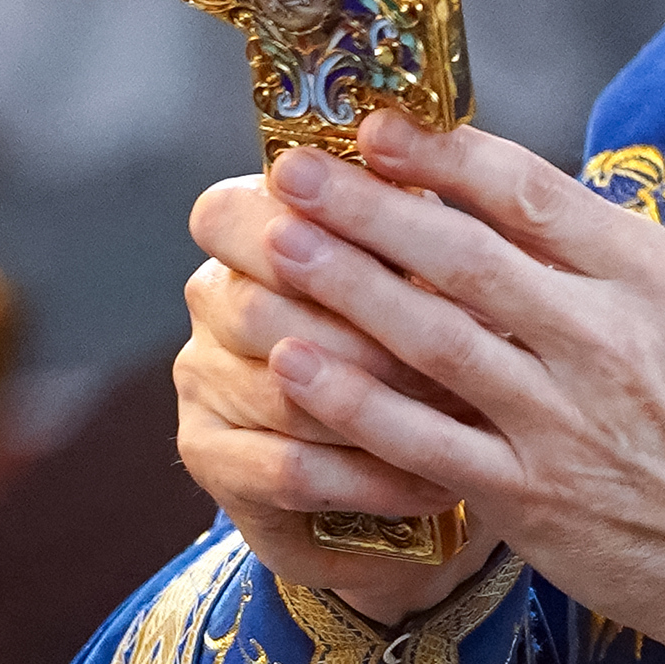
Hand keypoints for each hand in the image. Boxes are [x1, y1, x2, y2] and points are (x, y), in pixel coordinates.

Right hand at [175, 172, 501, 624]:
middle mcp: (211, 299)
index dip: (299, 231)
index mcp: (247, 228)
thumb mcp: (420, 270)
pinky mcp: (211, 460)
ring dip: (379, 410)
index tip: (391, 246)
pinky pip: (292, 470)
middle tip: (459, 354)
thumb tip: (456, 180)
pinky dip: (371, 477)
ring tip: (462, 419)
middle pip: (258, 309)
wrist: (396, 452)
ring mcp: (202, 381)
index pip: (228, 216)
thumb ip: (417, 227)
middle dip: (366, 334)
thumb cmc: (415, 335)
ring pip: (282, 394)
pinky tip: (434, 484)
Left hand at [250, 108, 664, 663]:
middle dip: (367, 204)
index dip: (444, 154)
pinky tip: (295, 362)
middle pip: (462, 254)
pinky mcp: (530, 497)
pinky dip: (356, 402)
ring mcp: (560, 422)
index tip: (378, 127)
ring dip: (345, 286)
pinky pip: (424, 441)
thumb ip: (630, 254)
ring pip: (431, 337)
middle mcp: (601, 341)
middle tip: (292, 169)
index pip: (531, 193)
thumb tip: (547, 204)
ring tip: (276, 244)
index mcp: (651, 279)